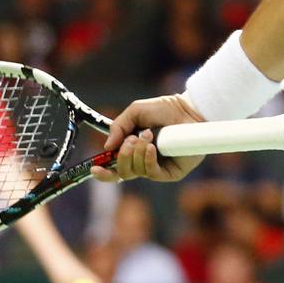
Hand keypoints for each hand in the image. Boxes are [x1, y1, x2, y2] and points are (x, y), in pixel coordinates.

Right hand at [91, 94, 206, 182]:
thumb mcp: (135, 112)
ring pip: (135, 172)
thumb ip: (118, 127)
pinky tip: (151, 148)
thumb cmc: (164, 109)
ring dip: (137, 153)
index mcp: (132, 150)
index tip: (95, 167)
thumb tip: (106, 148)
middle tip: (131, 139)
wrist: (188, 109)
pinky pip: (152, 173)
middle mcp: (143, 161)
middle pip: (122, 172)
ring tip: (148, 135)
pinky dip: (147, 160)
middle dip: (122, 156)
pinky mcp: (171, 172)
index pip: (114, 168)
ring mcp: (157, 168)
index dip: (103, 172)